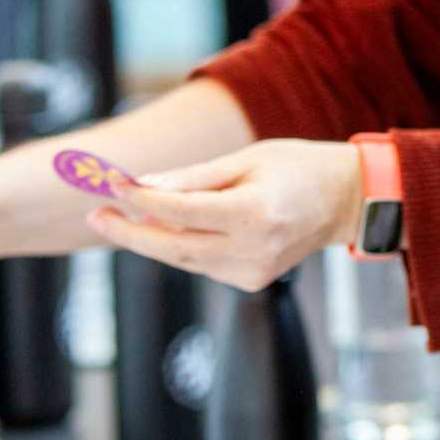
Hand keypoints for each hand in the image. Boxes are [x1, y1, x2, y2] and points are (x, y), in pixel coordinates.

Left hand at [90, 141, 365, 291]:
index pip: (180, 211)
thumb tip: (143, 187)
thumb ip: (194, 178)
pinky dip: (180, 247)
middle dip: (129, 232)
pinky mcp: (252, 280)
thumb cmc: (295, 168)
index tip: (112, 184)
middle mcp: (254, 248)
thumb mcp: (247, 158)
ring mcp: (254, 271)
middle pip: (173, 246)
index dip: (140, 199)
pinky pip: (202, 265)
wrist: (343, 201)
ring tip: (119, 218)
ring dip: (149, 240)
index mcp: (255, 213)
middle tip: (96, 215)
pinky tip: (167, 229)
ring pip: (184, 260)